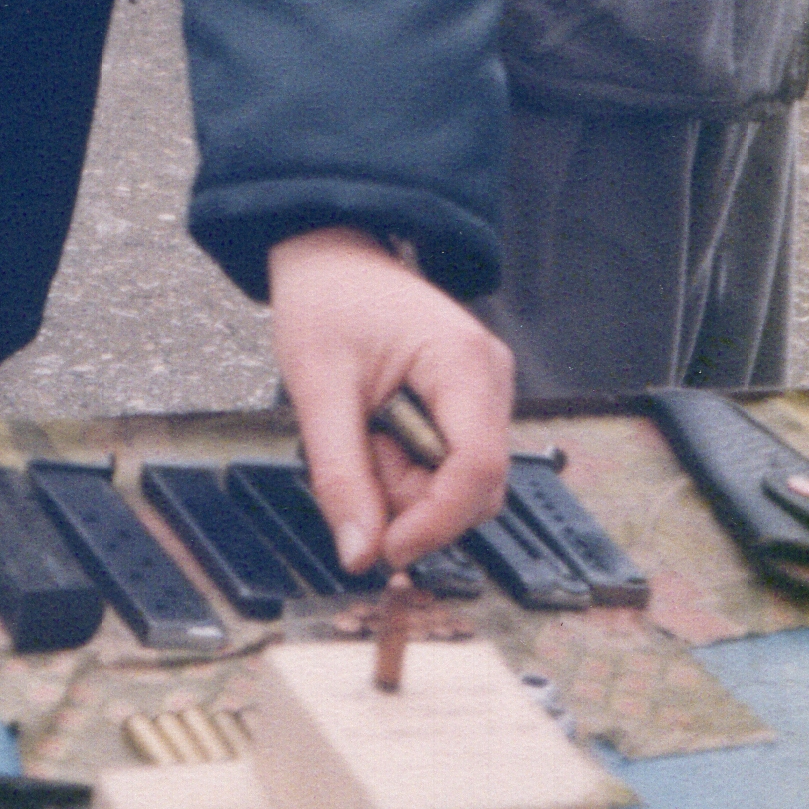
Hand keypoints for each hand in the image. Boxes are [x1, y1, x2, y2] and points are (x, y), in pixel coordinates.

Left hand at [268, 224, 512, 569]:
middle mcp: (490, 376)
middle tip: (360, 453)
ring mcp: (486, 389)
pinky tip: (382, 431)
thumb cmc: (327, 300)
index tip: (389, 549)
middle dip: (413, 497)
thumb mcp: (318, 388)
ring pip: (465, 481)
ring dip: (410, 482)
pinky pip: (454, 462)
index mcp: (463, 361)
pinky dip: (414, 466)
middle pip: (475, 485)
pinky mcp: (471, 400)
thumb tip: (360, 553)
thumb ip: (340, 475)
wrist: (330, 256)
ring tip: (366, 432)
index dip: (436, 522)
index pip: (478, 468)